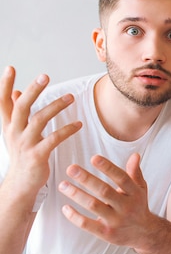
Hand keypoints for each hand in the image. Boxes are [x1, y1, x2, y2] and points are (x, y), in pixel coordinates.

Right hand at [0, 66, 80, 198]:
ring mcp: (25, 144)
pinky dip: (67, 129)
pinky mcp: (37, 155)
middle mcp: (13, 133)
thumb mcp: (15, 134)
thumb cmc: (22, 156)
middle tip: (45, 76)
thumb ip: (15, 113)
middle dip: (33, 90)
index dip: (4, 85)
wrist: (21, 185)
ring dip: (56, 106)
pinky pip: (54, 138)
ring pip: (39, 120)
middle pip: (22, 107)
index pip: (2, 102)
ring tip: (71, 97)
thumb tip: (14, 92)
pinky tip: (79, 123)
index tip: (11, 68)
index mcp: (8, 126)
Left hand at [59, 153, 154, 247]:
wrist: (143, 233)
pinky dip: (74, 216)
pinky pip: (87, 224)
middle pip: (104, 191)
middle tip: (71, 168)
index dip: (108, 168)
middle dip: (87, 179)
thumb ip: (135, 172)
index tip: (94, 158)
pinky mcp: (106, 233)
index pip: (122, 178)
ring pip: (94, 206)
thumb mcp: (140, 189)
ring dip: (77, 194)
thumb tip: (135, 155)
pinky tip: (65, 207)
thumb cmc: (137, 206)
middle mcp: (126, 207)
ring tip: (63, 185)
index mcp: (135, 194)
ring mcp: (116, 221)